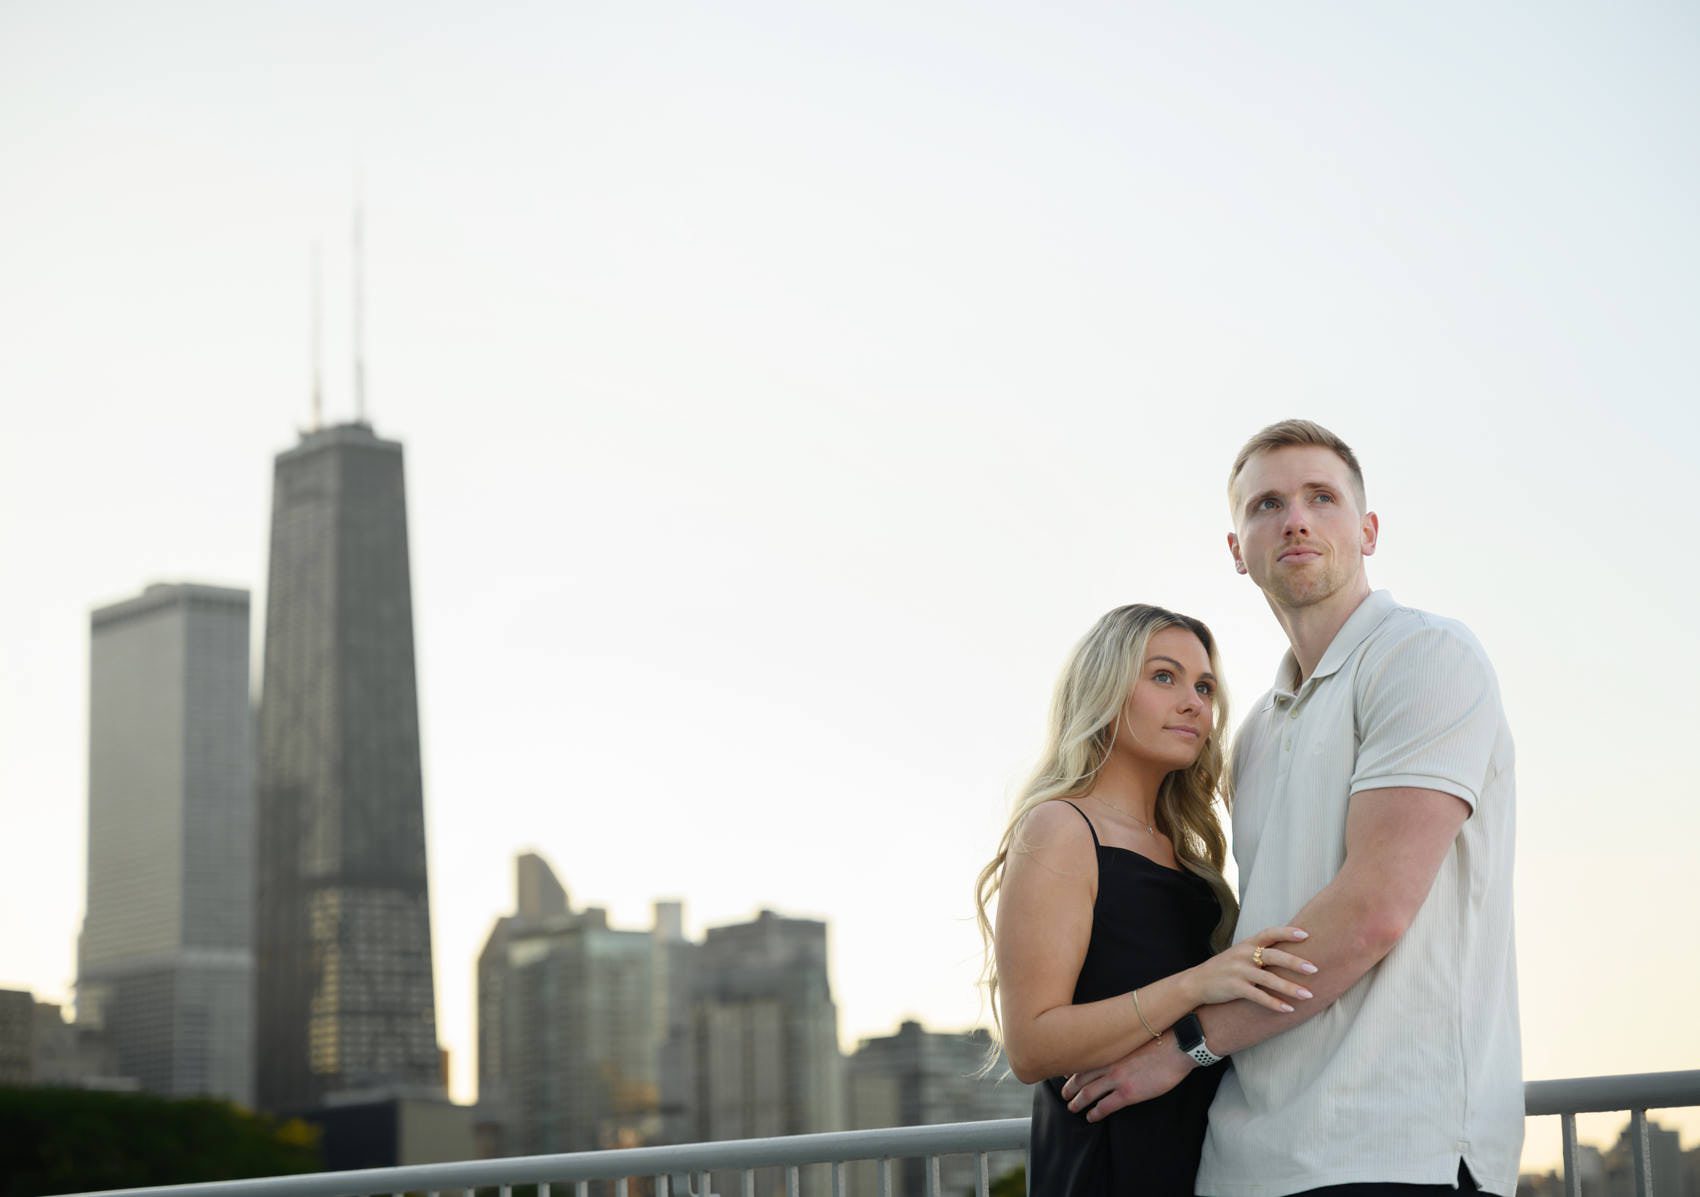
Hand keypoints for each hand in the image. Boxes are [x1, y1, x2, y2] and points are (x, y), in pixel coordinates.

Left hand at [1060, 1039, 1188, 1121]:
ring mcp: (1116, 1078)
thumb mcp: (1133, 1038)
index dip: (1071, 1070)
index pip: (1083, 1061)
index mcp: (1110, 1049)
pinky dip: (1095, 1113)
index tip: (1064, 1075)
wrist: (1176, 1047)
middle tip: (1064, 1094)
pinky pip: (1105, 1106)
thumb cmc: (1161, 1039)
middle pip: (1080, 1078)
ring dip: (1077, 1102)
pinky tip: (1090, 1117)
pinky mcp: (1128, 1093)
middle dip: (1069, 1087)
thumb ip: (1121, 1046)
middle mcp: (1108, 1063)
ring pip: (1087, 1093)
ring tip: (1071, 1107)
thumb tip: (1118, 1050)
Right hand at [1185, 925, 1316, 1011]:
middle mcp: (1243, 955)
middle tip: (1314, 969)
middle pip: (1273, 955)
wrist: (1197, 982)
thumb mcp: (1239, 954)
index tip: (1306, 934)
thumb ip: (1258, 952)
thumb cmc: (1223, 968)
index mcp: (1246, 944)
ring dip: (1290, 988)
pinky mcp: (1235, 988)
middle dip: (1295, 962)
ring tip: (1309, 995)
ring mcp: (1239, 972)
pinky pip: (1258, 996)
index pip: (1269, 933)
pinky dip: (1275, 1003)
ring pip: (1269, 979)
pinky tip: (1288, 1009)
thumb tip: (1287, 953)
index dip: (1287, 932)